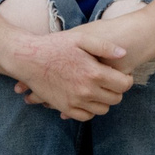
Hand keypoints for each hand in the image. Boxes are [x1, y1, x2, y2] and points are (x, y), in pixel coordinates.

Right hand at [6, 29, 132, 121]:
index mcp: (94, 73)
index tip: (122, 74)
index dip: (127, 79)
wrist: (27, 58)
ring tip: (98, 88)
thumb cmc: (54, 45)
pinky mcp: (64, 108)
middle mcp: (87, 91)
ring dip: (104, 100)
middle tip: (110, 80)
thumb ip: (105, 46)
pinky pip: (86, 116)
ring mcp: (75, 102)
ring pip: (102, 109)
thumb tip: (124, 53)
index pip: (124, 85)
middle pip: (115, 99)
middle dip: (116, 90)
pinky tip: (86, 98)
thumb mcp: (81, 38)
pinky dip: (90, 109)